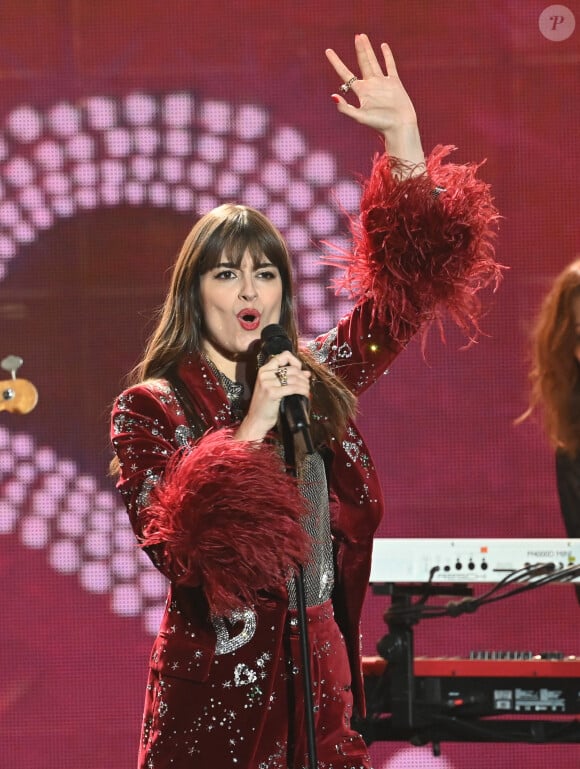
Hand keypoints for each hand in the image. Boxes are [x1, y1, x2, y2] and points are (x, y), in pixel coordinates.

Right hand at [234, 352, 310, 441]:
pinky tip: (305, 394)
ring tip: (307, 390)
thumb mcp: (274, 388)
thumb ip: (288, 378)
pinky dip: (302, 391)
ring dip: (304, 384)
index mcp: (264, 370)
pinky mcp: (272, 393)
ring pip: (294, 378)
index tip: (301, 371)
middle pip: (292, 369)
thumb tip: (307, 373)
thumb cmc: (266, 405)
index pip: (283, 356)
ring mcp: (267, 383)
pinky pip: (293, 388)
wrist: (256, 420)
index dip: (295, 361)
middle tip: (307, 384)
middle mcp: (265, 374)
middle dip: (303, 377)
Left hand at [325, 34, 424, 168]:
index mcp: (361, 92)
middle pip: (362, 63)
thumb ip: (346, 108)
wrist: (399, 127)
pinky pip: (390, 66)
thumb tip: (333, 96)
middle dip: (359, 50)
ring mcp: (382, 83)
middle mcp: (370, 86)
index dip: (336, 62)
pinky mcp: (394, 83)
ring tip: (363, 37)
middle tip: (356, 36)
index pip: (345, 74)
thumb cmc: (380, 125)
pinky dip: (387, 55)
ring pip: (374, 61)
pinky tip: (383, 46)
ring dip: (369, 49)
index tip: (328, 51)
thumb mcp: (360, 117)